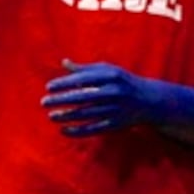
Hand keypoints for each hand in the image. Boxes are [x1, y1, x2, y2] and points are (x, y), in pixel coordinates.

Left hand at [41, 59, 166, 136]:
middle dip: (61, 100)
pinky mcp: (116, 124)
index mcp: (111, 76)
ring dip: (67, 116)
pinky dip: (78, 131)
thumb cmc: (122, 81)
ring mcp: (116, 109)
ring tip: (51, 116)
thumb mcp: (108, 70)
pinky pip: (94, 129)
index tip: (48, 87)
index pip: (82, 79)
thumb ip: (85, 68)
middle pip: (83, 97)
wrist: (149, 100)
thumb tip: (64, 62)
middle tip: (43, 102)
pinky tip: (63, 130)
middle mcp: (114, 92)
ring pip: (87, 114)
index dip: (64, 83)